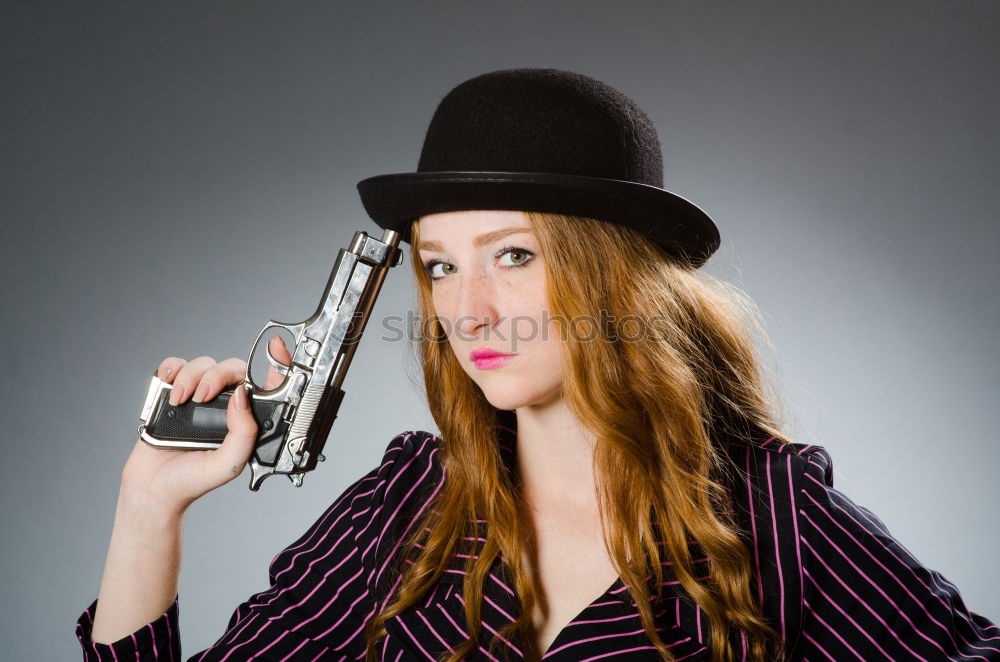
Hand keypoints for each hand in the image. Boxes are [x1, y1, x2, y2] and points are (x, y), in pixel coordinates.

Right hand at [120, 337, 292, 512]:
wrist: (154, 488)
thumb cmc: (194, 480)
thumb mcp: (230, 463)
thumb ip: (245, 433)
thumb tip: (244, 396)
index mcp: (245, 419)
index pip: (267, 386)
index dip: (277, 364)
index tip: (277, 347)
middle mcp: (225, 404)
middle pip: (232, 368)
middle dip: (218, 375)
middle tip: (203, 395)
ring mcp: (198, 397)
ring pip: (203, 364)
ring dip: (191, 376)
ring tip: (181, 400)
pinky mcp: (173, 393)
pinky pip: (175, 366)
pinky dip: (172, 368)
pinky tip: (169, 384)